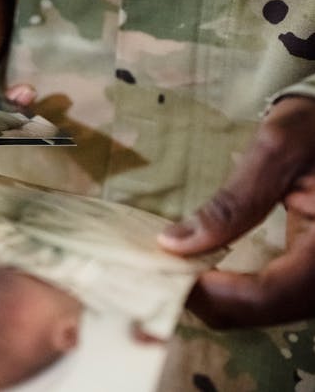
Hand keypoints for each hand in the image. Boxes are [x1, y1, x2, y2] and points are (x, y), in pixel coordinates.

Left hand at [158, 96, 314, 327]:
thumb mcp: (277, 151)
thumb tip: (174, 243)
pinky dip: (232, 289)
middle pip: (262, 311)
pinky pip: (270, 295)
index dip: (213, 293)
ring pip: (264, 310)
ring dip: (217, 296)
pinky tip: (202, 268)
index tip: (169, 272)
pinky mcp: (307, 272)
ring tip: (176, 267)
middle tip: (162, 270)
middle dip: (208, 298)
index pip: (268, 294)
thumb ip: (233, 201)